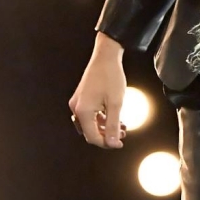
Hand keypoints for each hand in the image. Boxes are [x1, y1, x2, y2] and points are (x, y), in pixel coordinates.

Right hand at [68, 32, 126, 149]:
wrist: (106, 56)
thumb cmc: (111, 76)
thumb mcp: (116, 104)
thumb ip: (113, 125)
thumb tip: (112, 143)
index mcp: (83, 112)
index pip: (93, 137)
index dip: (107, 143)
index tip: (120, 143)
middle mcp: (76, 108)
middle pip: (90, 132)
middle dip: (106, 135)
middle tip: (122, 134)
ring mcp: (78, 102)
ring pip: (90, 123)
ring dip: (104, 127)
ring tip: (121, 125)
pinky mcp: (81, 97)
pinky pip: (90, 114)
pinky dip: (101, 118)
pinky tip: (113, 116)